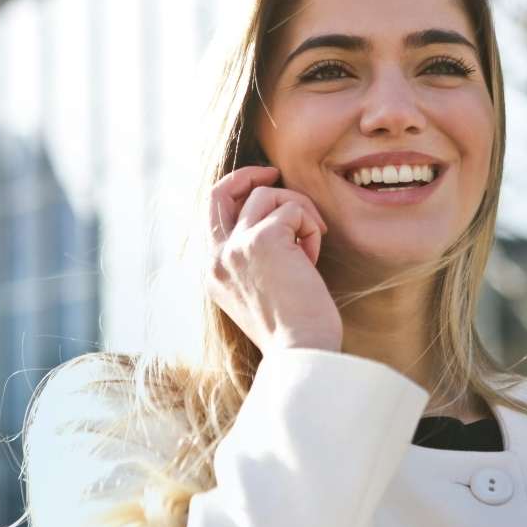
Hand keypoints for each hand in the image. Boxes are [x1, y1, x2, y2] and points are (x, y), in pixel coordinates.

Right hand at [206, 165, 341, 354]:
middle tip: (275, 173)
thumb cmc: (293, 330)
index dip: (236, 192)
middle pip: (221, 191)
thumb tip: (275, 222)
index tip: (262, 187)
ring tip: (311, 245)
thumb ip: (253, 259)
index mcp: (213, 273)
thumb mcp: (260, 292)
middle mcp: (217, 258)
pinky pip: (294, 210)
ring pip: (268, 196)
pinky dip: (311, 227)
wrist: (301, 352)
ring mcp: (236, 247)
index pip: (212, 215)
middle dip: (248, 175)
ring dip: (299, 212)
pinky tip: (313, 259)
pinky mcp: (263, 239)